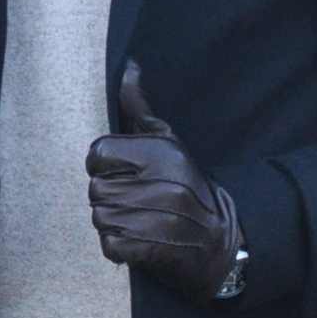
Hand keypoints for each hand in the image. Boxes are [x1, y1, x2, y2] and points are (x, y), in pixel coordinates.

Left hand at [86, 62, 243, 302]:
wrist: (220, 238)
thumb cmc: (187, 184)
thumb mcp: (169, 141)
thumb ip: (139, 108)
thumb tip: (128, 69)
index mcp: (160, 152)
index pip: (97, 153)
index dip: (104, 165)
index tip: (122, 173)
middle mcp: (160, 183)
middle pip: (96, 188)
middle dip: (110, 196)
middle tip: (135, 199)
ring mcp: (156, 218)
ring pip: (100, 216)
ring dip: (113, 222)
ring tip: (139, 219)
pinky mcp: (150, 248)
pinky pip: (109, 244)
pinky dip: (119, 246)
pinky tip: (139, 239)